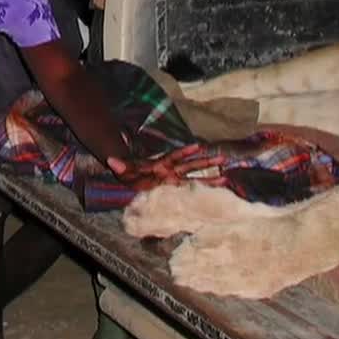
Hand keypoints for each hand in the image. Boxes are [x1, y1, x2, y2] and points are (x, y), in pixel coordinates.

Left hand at [107, 143, 227, 191]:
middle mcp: (172, 171)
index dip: (185, 152)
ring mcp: (175, 180)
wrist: (131, 177)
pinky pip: (191, 189)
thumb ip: (120, 165)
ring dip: (209, 178)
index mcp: (161, 164)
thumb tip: (111, 160)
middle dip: (206, 162)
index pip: (175, 157)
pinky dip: (203, 190)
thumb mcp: (123, 169)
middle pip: (191, 165)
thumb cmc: (128, 172)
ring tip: (226, 178)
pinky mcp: (175, 188)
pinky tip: (216, 191)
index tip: (197, 146)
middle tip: (223, 158)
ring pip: (195, 178)